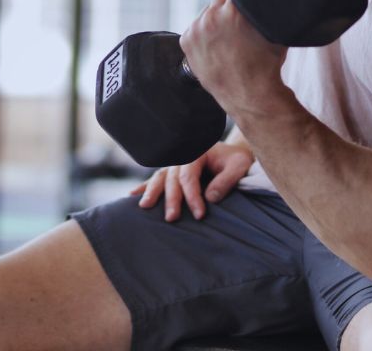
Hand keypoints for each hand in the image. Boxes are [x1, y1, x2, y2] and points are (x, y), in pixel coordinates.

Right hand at [131, 141, 254, 220]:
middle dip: (171, 199)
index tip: (200, 215)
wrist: (234, 155)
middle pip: (172, 179)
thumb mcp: (239, 166)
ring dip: (152, 192)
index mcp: (197, 152)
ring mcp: (175, 166)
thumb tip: (210, 197)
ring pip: (160, 178)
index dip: (192, 196)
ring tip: (144, 207)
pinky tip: (132, 195)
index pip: (190, 176)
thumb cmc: (237, 161)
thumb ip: (226, 180)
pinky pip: (157, 180)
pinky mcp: (172, 174)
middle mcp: (182, 158)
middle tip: (172, 218)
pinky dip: (145, 187)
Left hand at [181, 0, 288, 119]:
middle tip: (239, 25)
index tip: (247, 3)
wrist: (249, 95)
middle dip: (229, 8)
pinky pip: (196, 28)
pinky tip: (216, 46)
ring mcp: (196, 30)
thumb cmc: (265, 66)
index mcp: (233, 11)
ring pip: (206, 13)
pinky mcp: (186, 42)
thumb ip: (264, 9)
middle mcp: (211, 17)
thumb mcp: (272, 31)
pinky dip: (204, 34)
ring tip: (228, 38)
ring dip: (215, 20)